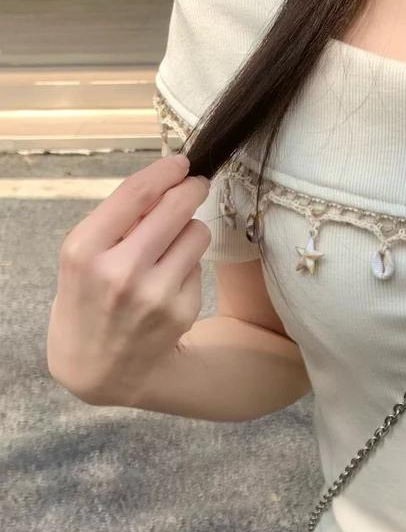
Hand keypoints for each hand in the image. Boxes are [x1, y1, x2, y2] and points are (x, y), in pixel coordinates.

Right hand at [47, 153, 211, 406]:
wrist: (100, 370)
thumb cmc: (87, 302)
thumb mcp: (80, 260)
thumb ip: (116, 223)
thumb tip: (164, 182)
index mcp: (84, 250)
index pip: (135, 194)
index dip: (164, 171)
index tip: (181, 161)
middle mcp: (119, 271)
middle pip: (176, 208)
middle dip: (192, 189)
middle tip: (196, 183)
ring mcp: (154, 293)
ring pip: (196, 233)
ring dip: (190, 230)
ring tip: (170, 245)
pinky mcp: (181, 310)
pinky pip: (198, 266)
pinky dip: (188, 266)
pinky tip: (169, 283)